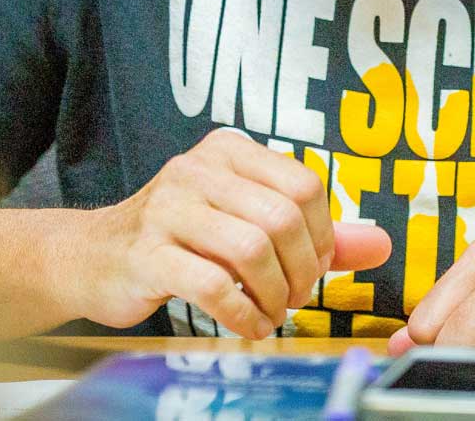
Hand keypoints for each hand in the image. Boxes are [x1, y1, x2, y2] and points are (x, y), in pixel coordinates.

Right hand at [60, 130, 391, 337]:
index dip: (322, 235)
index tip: (314, 267)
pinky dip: (242, 314)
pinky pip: (212, 285)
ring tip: (272, 311)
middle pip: (282, 218)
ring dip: (274, 295)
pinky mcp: (146, 253)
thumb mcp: (245, 220)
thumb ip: (312, 232)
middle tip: (296, 297)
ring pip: (251, 250)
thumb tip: (380, 244)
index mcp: (228, 151)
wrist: (94, 256)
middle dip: (303, 271)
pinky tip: (248, 324)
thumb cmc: (180, 238)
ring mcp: (168, 208)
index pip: (304, 185)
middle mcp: (197, 168)